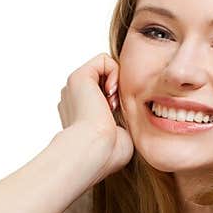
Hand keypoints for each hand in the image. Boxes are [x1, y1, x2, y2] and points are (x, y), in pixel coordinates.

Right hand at [57, 55, 133, 181]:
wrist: (95, 150)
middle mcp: (75, 99)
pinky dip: (114, 71)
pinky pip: (103, 59)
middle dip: (117, 90)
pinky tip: (112, 92)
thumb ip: (124, 120)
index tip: (119, 117)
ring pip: (104, 69)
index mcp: (81, 114)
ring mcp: (75, 88)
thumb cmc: (109, 152)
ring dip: (117, 81)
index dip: (119, 101)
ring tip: (113, 102)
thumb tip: (137, 114)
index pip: (104, 95)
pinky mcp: (78, 77)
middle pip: (104, 80)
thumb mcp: (122, 135)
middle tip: (116, 109)